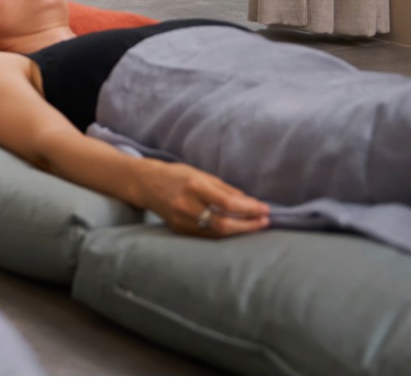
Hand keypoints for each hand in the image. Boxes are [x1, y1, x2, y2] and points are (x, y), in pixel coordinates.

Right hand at [135, 161, 269, 237]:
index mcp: (194, 187)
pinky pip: (206, 236)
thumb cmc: (176, 175)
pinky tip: (235, 230)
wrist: (145, 184)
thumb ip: (224, 189)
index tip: (265, 209)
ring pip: (216, 233)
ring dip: (238, 231)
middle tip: (265, 222)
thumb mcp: (200, 174)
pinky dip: (223, 234)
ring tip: (254, 226)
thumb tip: (249, 202)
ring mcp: (182, 220)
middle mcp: (186, 205)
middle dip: (247, 225)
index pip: (227, 203)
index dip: (249, 209)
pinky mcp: (179, 230)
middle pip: (222, 224)